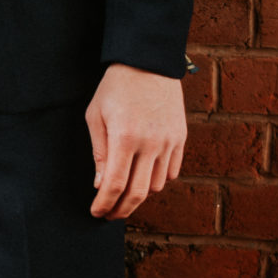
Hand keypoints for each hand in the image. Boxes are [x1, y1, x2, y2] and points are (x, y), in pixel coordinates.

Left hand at [85, 63, 186, 219]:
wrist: (148, 63)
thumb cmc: (115, 88)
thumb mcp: (96, 115)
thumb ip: (99, 152)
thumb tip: (101, 185)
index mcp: (124, 137)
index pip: (114, 184)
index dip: (104, 204)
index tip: (96, 212)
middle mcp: (150, 143)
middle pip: (138, 193)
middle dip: (121, 209)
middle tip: (110, 215)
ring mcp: (169, 142)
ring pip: (157, 185)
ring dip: (140, 194)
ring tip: (125, 194)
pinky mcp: (181, 138)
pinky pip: (172, 172)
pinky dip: (158, 180)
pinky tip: (144, 177)